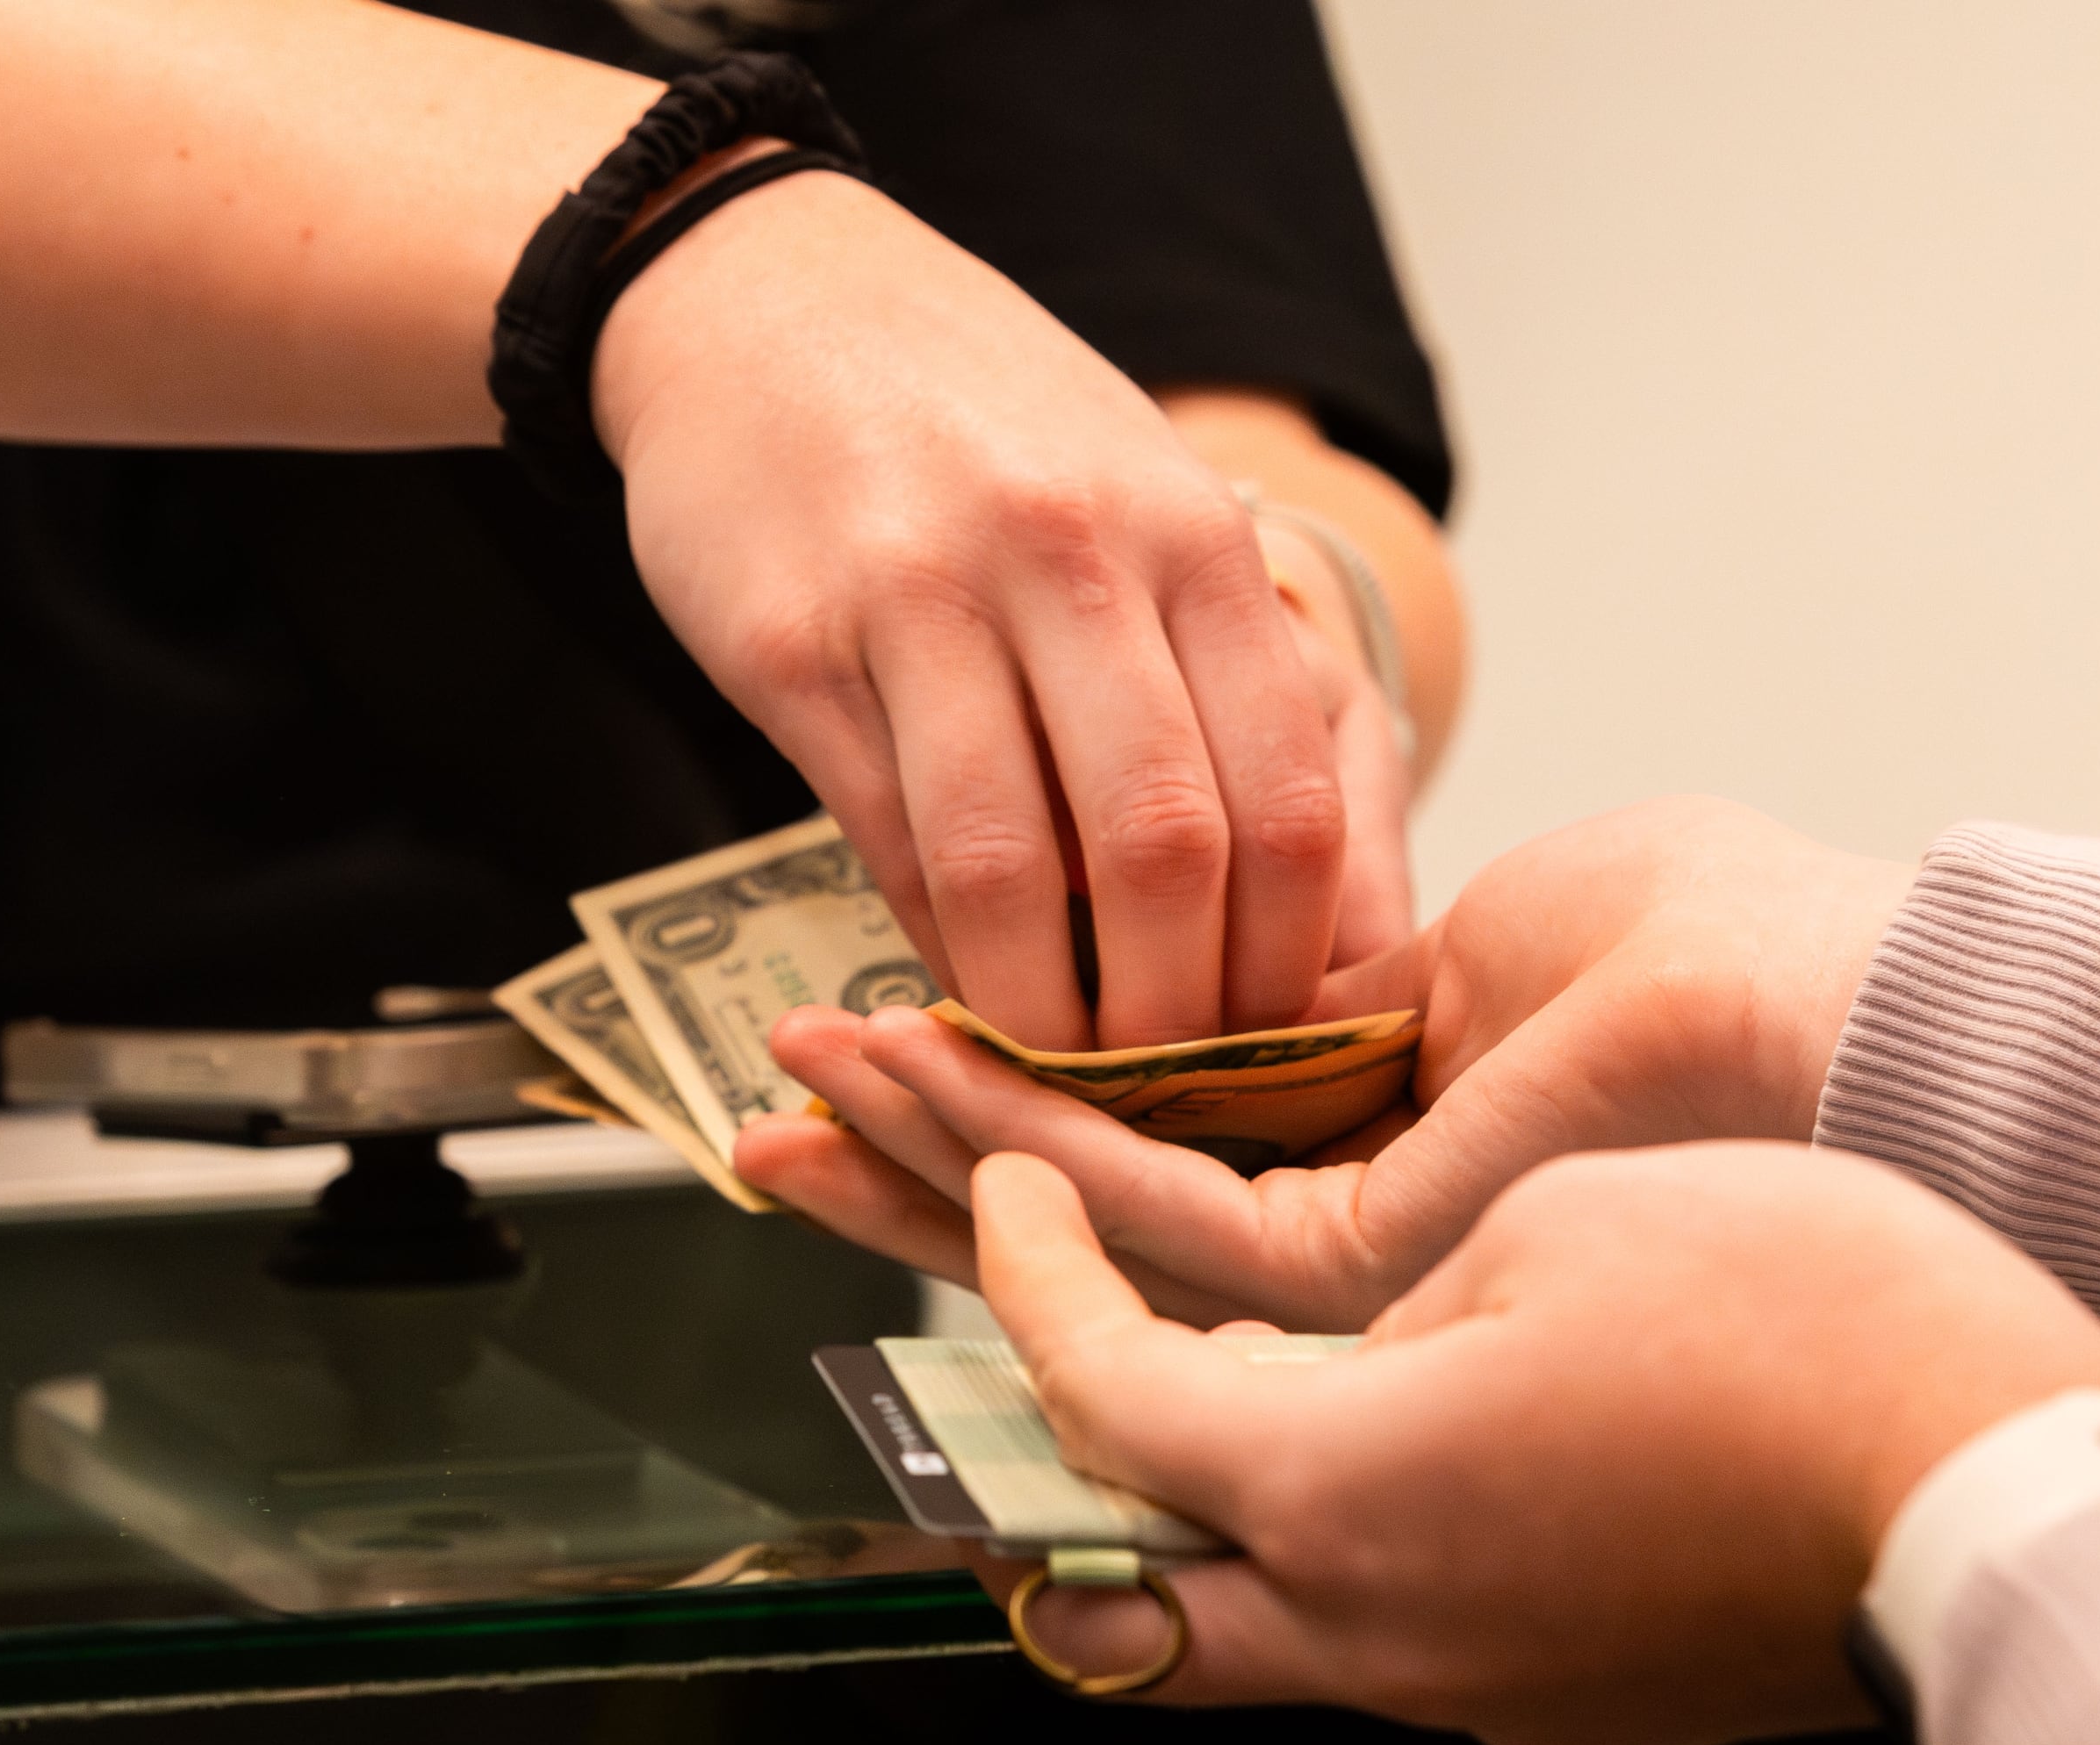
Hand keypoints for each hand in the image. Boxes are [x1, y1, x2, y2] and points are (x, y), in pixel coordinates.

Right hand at [594, 172, 1353, 1050]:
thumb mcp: (1147, 507)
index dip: (1292, 958)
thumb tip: (1339, 914)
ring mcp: (923, 598)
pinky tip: (957, 993)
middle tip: (1169, 1091)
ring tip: (1060, 1073)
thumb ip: (1238, 688)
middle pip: (1167, 852)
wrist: (760, 299)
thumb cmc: (990, 431)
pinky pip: (886, 844)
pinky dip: (934, 949)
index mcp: (1191, 537)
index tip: (1278, 1042)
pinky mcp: (794, 648)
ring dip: (1044, 1015)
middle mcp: (1071, 558)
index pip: (1288, 797)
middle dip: (1177, 1015)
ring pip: (1015, 872)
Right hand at [734, 795, 1910, 1326]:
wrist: (1860, 1011)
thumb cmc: (1732, 948)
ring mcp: (1361, 1262)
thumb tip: (1293, 998)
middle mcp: (1356, 1222)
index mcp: (1391, 1136)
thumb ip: (1370, 995)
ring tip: (790, 1102)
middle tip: (766, 1116)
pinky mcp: (1380, 1263)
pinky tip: (918, 1101)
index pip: (1157, 1134)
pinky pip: (1161, 1216)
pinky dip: (1025, 1156)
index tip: (888, 1043)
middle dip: (918, 1163)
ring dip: (934, 1156)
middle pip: (1095, 1207)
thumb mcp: (1512, 928)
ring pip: (1097, 1228)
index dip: (1008, 1103)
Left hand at [956, 1146, 2099, 1744]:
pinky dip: (1305, 1529)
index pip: (1101, 1394)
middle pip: (1114, 1585)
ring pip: (1238, 1618)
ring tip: (1141, 1371)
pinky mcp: (1555, 1694)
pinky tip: (1335, 1426)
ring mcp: (1471, 1688)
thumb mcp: (1545, 1227)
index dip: (1023, 1265)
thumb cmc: (1798, 1320)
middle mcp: (1379, 1632)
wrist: (2003, 1477)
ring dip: (1166, 1501)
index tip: (1003, 1170)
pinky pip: (1372, 1620)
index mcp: (1346, 1497)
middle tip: (994, 1343)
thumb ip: (1378, 1301)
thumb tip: (1328, 1352)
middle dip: (1016, 1456)